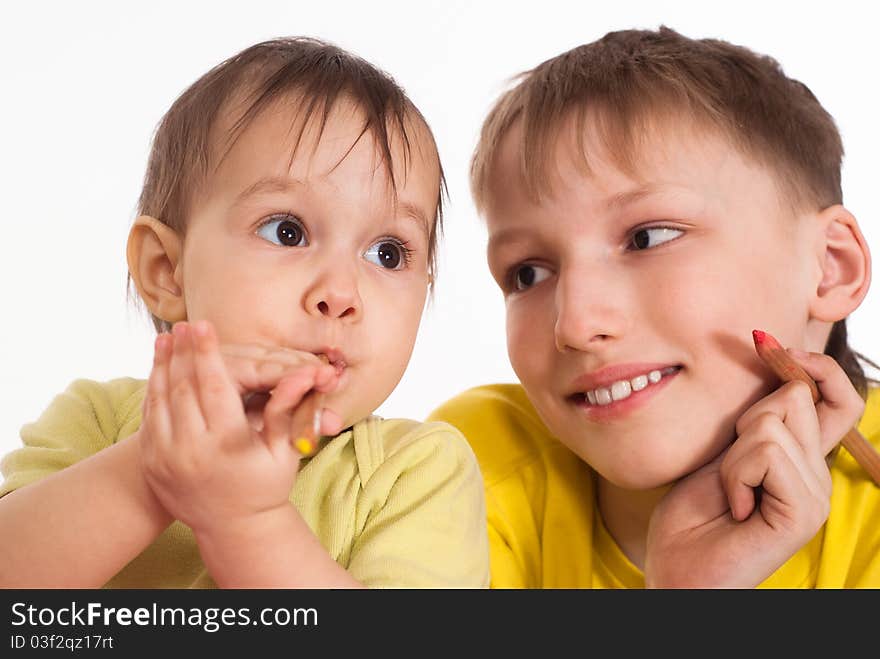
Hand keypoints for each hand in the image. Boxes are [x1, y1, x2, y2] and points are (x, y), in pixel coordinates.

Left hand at [138, 320, 341, 536]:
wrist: (233, 528)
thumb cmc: (266, 485)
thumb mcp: (283, 451)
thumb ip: (287, 410)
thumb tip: (304, 374)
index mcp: (226, 446)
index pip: (214, 388)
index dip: (207, 353)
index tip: (203, 325)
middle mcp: (190, 452)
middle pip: (182, 388)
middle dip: (182, 352)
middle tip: (183, 323)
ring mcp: (165, 459)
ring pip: (160, 400)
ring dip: (162, 365)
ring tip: (166, 337)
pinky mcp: (152, 464)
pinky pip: (150, 418)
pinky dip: (154, 390)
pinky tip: (159, 369)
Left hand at [645, 350, 863, 587]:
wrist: (678, 569)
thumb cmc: (692, 515)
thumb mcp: (723, 450)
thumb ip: (756, 417)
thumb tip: (772, 349)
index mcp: (801, 458)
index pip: (838, 396)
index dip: (811, 364)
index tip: (766, 345)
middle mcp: (818, 473)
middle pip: (795, 396)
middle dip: (746, 419)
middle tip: (730, 469)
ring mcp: (816, 493)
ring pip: (773, 422)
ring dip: (732, 454)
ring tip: (730, 493)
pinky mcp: (806, 511)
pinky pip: (766, 453)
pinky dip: (735, 474)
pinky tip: (736, 507)